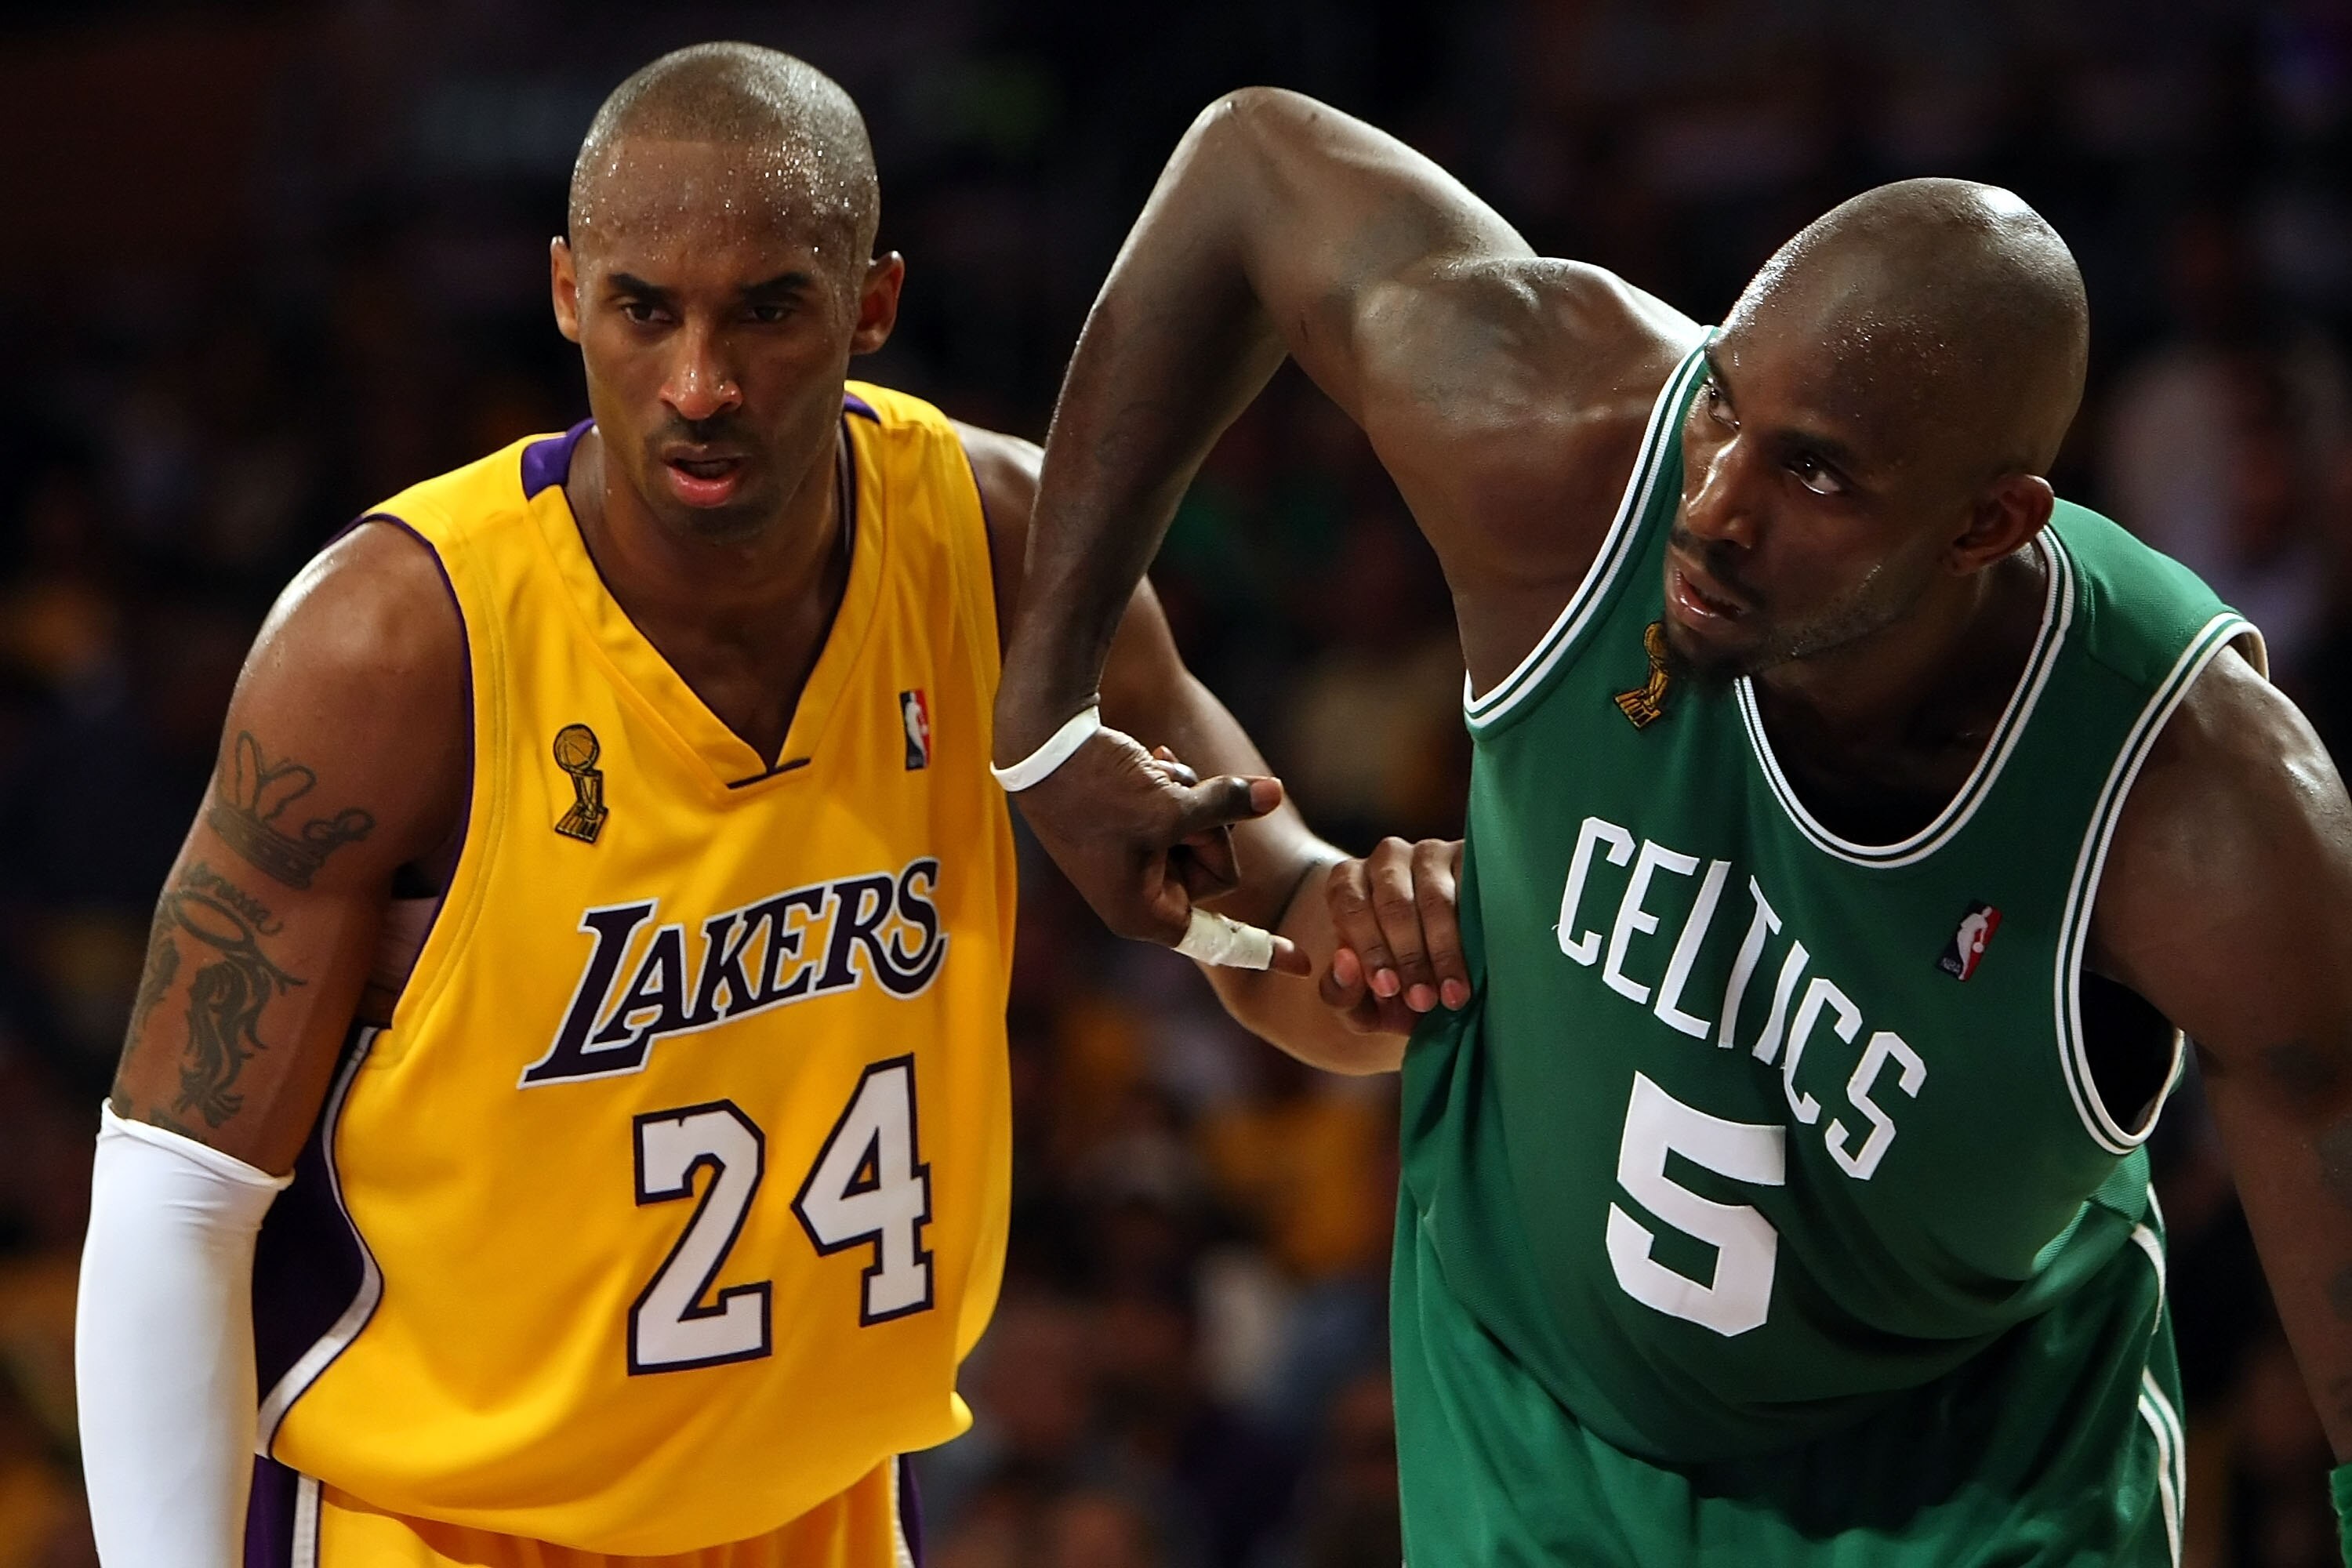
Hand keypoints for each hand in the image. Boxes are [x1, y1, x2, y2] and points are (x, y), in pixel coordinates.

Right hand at [1006, 722, 1309, 973]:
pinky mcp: (1125, 833)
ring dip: (1188, 796)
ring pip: (1198, 835)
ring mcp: (1130, 864)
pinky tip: (1153, 758)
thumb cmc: (1097, 786)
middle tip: (1173, 794)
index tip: (1306, 965)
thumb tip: (1275, 794)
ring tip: (1154, 772)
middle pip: (1215, 869)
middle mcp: (1137, 896)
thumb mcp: (1171, 801)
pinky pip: (1176, 816)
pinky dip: (1172, 787)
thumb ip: (1228, 803)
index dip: (1265, 950)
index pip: (1221, 938)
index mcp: (1144, 912)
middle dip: (1207, 824)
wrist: (1040, 745)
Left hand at [1321, 837, 1467, 1032]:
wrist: (1444, 980)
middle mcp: (1386, 859)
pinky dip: (1475, 930)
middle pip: (1393, 903)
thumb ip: (1340, 992)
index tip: (1388, 989)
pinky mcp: (1467, 856)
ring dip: (1444, 951)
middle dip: (1409, 958)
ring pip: (1435, 898)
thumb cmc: (1393, 987)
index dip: (1370, 949)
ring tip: (1452, 995)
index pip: (1350, 905)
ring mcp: (1430, 853)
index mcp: (1348, 883)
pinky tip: (1480, 963)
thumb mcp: (1361, 1004)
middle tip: (1423, 1000)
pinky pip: (1472, 888)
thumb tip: (1344, 962)